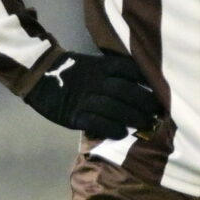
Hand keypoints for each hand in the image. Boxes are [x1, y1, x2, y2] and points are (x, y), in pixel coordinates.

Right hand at [26, 50, 161, 139]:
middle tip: (158, 112)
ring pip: (114, 108)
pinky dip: (111, 129)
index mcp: (100, 66)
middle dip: (144, 102)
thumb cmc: (71, 72)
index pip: (128, 69)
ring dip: (133, 117)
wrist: (39, 76)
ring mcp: (84, 98)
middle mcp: (95, 81)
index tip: (159, 90)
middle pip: (125, 91)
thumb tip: (140, 85)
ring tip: (145, 124)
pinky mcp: (74, 115)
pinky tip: (122, 134)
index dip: (145, 80)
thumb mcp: (91, 65)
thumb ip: (111, 73)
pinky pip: (96, 122)